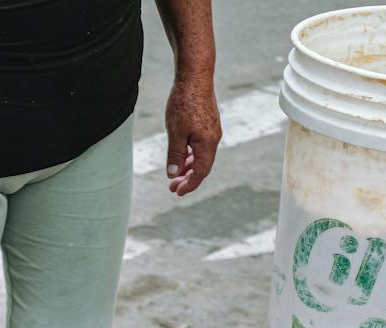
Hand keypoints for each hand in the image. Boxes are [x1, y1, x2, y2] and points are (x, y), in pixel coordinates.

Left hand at [164, 74, 220, 195]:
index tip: (176, 192)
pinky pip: (201, 146)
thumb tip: (173, 174)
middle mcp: (214, 139)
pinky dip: (191, 155)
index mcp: (207, 144)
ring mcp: (212, 131)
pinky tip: (182, 156)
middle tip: (172, 187)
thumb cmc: (184, 102)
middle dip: (188, 179)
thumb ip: (175, 155)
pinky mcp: (209, 123)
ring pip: (202, 156)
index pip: (200, 172)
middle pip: (202, 167)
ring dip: (189, 167)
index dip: (189, 185)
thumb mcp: (175, 132)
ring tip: (175, 175)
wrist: (195, 76)